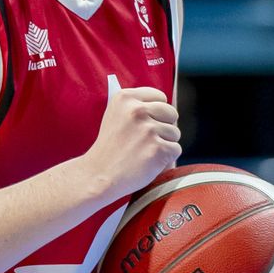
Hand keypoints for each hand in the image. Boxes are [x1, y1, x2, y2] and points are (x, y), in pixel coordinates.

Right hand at [82, 77, 181, 199]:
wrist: (98, 175)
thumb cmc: (109, 148)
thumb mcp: (115, 116)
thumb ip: (136, 106)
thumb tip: (165, 107)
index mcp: (124, 98)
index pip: (160, 97)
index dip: (157, 112)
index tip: (146, 123)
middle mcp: (137, 110)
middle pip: (171, 113)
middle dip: (164, 126)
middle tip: (146, 140)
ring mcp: (148, 130)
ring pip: (175, 133)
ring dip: (164, 144)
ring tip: (143, 152)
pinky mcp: (158, 149)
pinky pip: (175, 150)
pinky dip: (165, 159)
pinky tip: (148, 162)